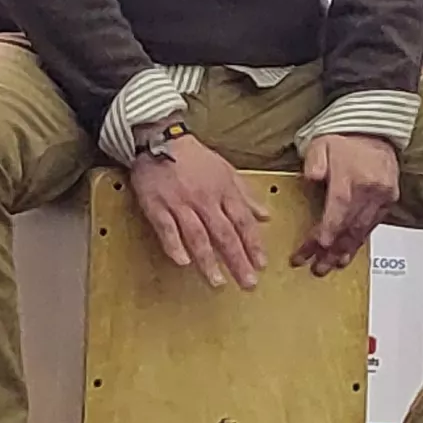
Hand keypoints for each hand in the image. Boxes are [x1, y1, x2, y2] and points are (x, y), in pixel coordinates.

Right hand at [125, 130, 267, 289]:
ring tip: (218, 282)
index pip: (243, 221)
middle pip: (224, 234)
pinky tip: (183, 262)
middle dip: (237, 260)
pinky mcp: (157, 206)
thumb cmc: (195, 157)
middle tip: (247, 283)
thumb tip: (266, 216)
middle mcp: (204, 199)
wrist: (161, 139)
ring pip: (197, 236)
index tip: (261, 264)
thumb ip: (246, 195)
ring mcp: (180, 203)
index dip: (253, 244)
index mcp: (223, 191)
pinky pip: (166, 229)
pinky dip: (174, 245)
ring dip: (208, 261)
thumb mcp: (226, 171)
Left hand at [297, 132, 401, 276]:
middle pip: (348, 227)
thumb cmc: (346, 138)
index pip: (336, 213)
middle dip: (331, 250)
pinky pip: (374, 224)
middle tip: (317, 266)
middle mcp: (370, 188)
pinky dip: (360, 239)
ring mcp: (382, 195)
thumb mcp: (321, 144)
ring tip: (332, 264)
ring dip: (346, 250)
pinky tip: (350, 251)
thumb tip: (311, 179)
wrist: (375, 128)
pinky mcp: (390, 198)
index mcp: (351, 177)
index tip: (312, 250)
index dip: (324, 234)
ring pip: (362, 230)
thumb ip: (314, 163)